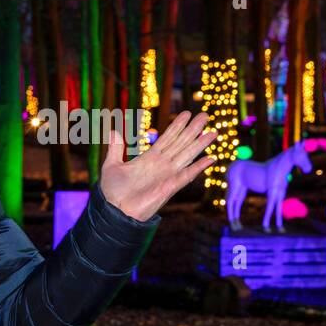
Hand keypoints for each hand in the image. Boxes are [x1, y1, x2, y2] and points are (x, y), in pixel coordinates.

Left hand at [99, 110, 218, 221]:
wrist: (115, 211)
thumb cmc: (113, 192)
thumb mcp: (112, 165)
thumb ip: (115, 148)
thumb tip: (113, 131)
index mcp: (150, 159)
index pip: (167, 138)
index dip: (177, 126)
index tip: (187, 113)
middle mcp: (162, 165)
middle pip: (181, 143)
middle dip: (193, 130)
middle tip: (205, 115)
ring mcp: (168, 175)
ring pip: (187, 155)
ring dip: (200, 144)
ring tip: (213, 132)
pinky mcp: (170, 187)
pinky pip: (187, 175)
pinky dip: (198, 167)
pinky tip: (210, 159)